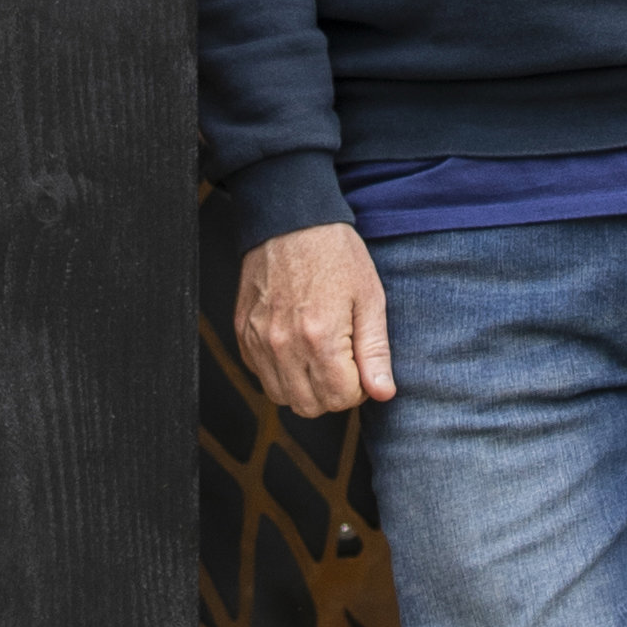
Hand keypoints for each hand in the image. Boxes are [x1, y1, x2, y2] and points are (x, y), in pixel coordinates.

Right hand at [237, 219, 397, 419]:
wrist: (290, 219)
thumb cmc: (335, 254)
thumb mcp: (369, 297)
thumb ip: (375, 351)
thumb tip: (383, 394)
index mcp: (320, 337)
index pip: (341, 399)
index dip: (359, 388)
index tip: (361, 363)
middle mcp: (283, 344)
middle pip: (311, 406)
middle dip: (333, 393)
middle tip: (343, 362)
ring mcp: (258, 340)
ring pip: (282, 397)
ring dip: (305, 387)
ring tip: (319, 354)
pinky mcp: (243, 333)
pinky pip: (261, 375)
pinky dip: (280, 371)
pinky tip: (295, 344)